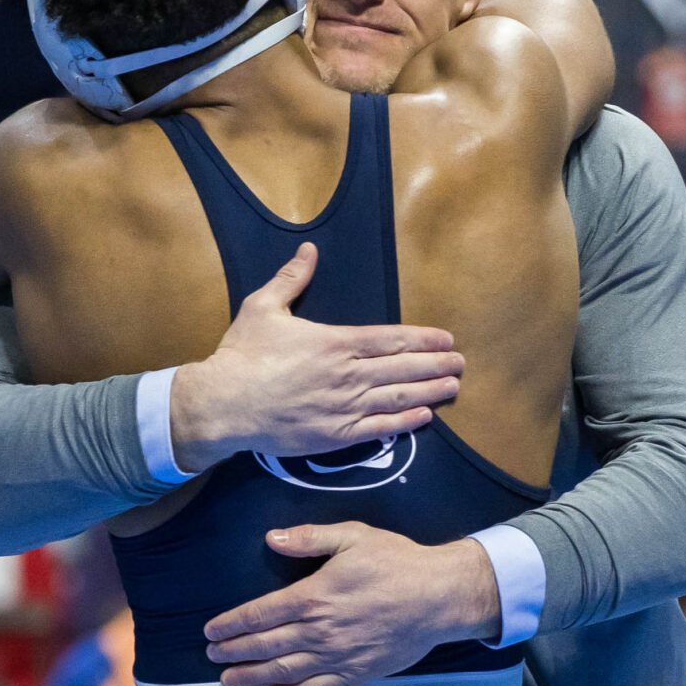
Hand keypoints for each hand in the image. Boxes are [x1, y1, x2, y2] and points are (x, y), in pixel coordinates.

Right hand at [167, 245, 464, 473]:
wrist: (224, 404)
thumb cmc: (242, 355)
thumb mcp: (263, 307)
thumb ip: (291, 279)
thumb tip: (308, 250)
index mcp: (335, 343)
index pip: (391, 339)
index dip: (422, 340)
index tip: (446, 340)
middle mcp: (347, 375)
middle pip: (402, 369)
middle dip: (435, 365)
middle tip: (461, 364)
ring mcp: (343, 408)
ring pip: (396, 398)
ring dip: (429, 392)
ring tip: (453, 387)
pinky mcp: (334, 436)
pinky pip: (378, 430)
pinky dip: (404, 423)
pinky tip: (424, 418)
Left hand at [202, 526, 498, 685]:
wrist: (440, 597)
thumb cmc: (397, 562)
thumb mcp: (353, 536)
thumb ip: (309, 538)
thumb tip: (271, 538)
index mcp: (314, 596)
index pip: (260, 613)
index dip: (232, 624)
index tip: (211, 631)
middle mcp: (320, 631)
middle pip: (265, 645)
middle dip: (234, 652)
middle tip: (212, 657)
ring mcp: (337, 656)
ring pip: (284, 671)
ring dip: (251, 678)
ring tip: (227, 682)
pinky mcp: (356, 674)